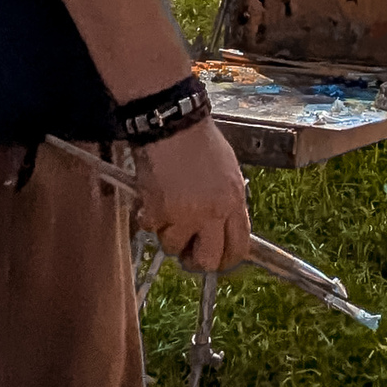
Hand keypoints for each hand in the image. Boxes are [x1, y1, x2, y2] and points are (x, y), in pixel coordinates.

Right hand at [135, 118, 250, 274]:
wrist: (173, 125)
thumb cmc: (201, 143)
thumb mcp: (228, 173)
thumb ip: (229, 203)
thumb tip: (223, 228)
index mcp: (234, 203)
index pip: (238, 248)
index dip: (226, 260)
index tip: (216, 259)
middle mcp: (212, 214)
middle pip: (207, 261)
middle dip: (195, 261)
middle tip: (187, 250)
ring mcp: (184, 215)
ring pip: (173, 247)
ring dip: (167, 233)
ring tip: (166, 210)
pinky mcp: (158, 211)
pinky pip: (150, 228)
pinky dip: (147, 216)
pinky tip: (151, 199)